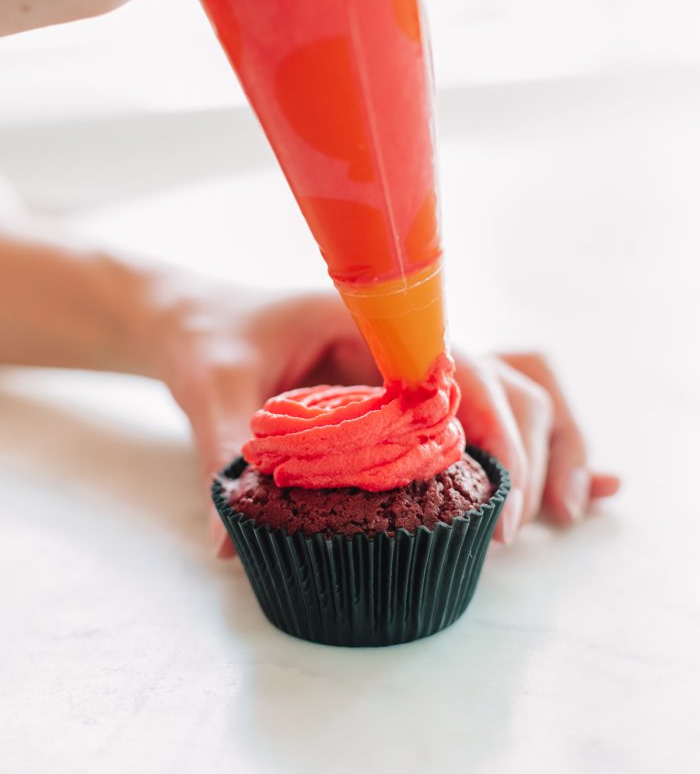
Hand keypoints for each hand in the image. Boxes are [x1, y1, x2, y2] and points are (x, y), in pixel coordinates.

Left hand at [149, 285, 619, 556]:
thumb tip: (231, 544)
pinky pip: (482, 413)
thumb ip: (226, 450)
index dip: (492, 426)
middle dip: (529, 451)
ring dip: (550, 444)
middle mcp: (407, 340)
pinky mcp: (409, 396)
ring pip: (511, 391)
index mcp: (372, 319)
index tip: (499, 499)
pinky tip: (581, 489)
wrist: (199, 318)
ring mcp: (413, 368)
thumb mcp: (214, 385)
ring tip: (563, 515)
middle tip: (512, 533)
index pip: (456, 364)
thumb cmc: (211, 337)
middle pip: (502, 381)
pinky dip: (530, 446)